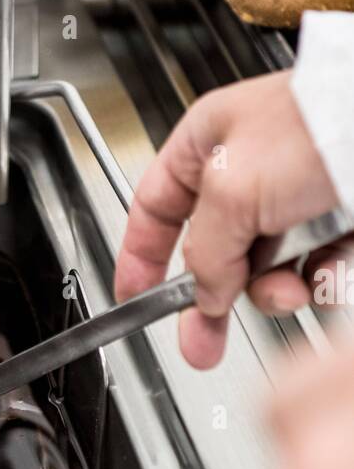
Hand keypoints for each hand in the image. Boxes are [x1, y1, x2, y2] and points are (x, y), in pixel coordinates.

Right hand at [115, 71, 339, 368]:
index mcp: (209, 142)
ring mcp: (298, 197)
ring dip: (275, 292)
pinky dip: (322, 281)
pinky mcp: (342, 221)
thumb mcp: (231, 192)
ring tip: (291, 292)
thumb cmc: (320, 124)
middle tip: (202, 344)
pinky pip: (317, 270)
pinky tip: (329, 273)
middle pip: (213, 253)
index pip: (156, 207)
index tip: (135, 297)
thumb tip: (203, 294)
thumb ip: (203, 252)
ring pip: (267, 271)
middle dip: (211, 301)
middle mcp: (251, 170)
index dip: (140, 256)